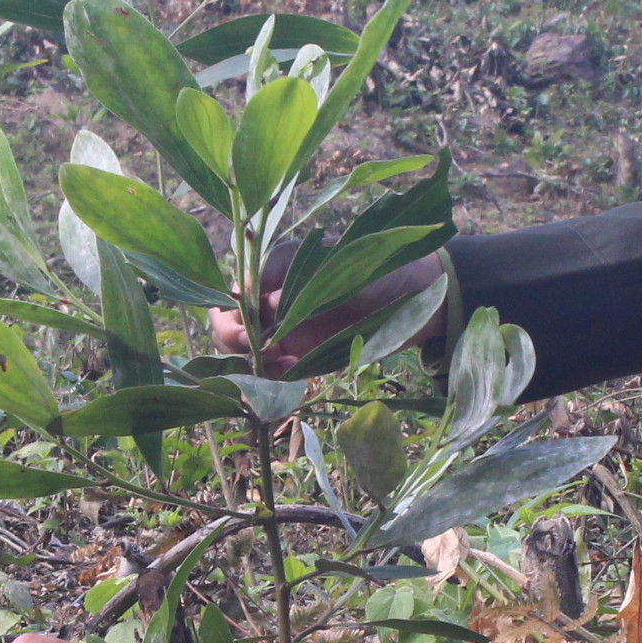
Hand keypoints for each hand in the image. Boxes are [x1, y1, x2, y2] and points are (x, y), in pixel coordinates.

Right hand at [207, 251, 446, 373]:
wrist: (415, 295)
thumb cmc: (371, 265)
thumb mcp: (324, 258)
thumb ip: (282, 270)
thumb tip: (243, 294)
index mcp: (270, 275)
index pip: (227, 297)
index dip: (229, 315)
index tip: (251, 327)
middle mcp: (272, 306)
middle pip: (226, 330)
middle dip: (233, 341)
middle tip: (261, 348)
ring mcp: (286, 336)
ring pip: (245, 358)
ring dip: (252, 366)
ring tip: (281, 363)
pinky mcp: (305, 362)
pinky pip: (274, 379)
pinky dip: (273, 383)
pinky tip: (293, 375)